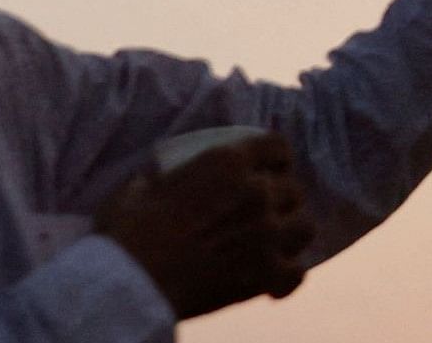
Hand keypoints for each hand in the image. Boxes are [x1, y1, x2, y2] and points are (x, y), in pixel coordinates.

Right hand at [95, 133, 310, 317]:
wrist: (126, 285)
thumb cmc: (126, 234)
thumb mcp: (140, 187)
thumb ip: (165, 176)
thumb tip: (160, 175)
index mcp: (228, 163)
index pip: (277, 147)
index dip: (277, 159)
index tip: (270, 169)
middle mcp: (256, 193)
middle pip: (293, 189)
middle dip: (282, 200)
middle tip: (264, 214)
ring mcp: (266, 235)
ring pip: (305, 227)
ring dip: (291, 234)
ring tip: (275, 243)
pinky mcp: (264, 275)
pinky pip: (297, 273)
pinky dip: (287, 276)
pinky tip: (273, 279)